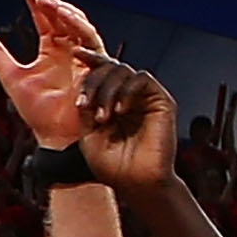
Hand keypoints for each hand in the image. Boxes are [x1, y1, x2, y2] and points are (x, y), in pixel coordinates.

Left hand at [0, 0, 106, 146]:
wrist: (57, 137)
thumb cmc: (39, 113)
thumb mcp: (12, 78)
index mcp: (51, 48)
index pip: (42, 14)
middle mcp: (68, 47)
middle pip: (60, 12)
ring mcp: (82, 53)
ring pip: (76, 21)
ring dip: (59, 8)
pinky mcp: (94, 64)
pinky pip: (89, 39)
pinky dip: (77, 26)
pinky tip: (60, 16)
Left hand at [75, 50, 177, 194]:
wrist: (134, 183)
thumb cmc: (111, 164)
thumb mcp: (87, 132)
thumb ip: (85, 106)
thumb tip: (81, 79)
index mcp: (110, 101)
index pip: (100, 72)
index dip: (89, 59)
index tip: (74, 53)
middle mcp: (127, 96)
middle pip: (109, 67)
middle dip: (92, 82)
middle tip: (84, 105)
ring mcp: (144, 97)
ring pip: (123, 70)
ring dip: (106, 90)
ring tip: (102, 117)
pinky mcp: (161, 100)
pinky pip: (142, 79)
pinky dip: (126, 90)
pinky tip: (120, 111)